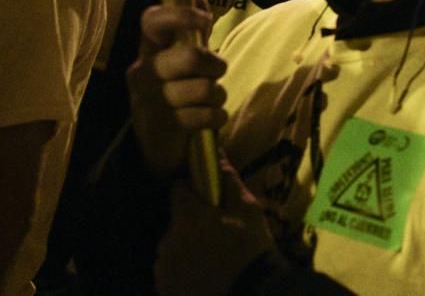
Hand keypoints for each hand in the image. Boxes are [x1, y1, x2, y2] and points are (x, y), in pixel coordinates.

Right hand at [127, 0, 226, 174]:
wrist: (156, 142)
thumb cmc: (175, 90)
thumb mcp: (181, 59)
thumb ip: (193, 30)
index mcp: (149, 49)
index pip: (152, 20)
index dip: (179, 14)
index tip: (203, 19)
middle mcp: (143, 71)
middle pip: (191, 56)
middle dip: (216, 65)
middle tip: (216, 73)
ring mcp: (149, 99)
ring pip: (203, 89)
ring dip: (217, 96)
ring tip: (210, 100)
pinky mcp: (161, 126)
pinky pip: (204, 117)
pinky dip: (216, 118)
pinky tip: (209, 118)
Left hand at [156, 159, 275, 295]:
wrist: (250, 291)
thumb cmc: (250, 248)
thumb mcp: (248, 210)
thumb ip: (228, 181)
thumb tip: (216, 152)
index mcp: (186, 216)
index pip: (178, 190)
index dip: (193, 192)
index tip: (209, 201)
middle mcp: (167, 240)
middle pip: (176, 221)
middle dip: (192, 223)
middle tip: (217, 233)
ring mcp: (164, 268)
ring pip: (173, 247)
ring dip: (187, 247)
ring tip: (211, 258)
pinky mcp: (164, 288)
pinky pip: (171, 271)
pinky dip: (183, 270)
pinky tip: (203, 275)